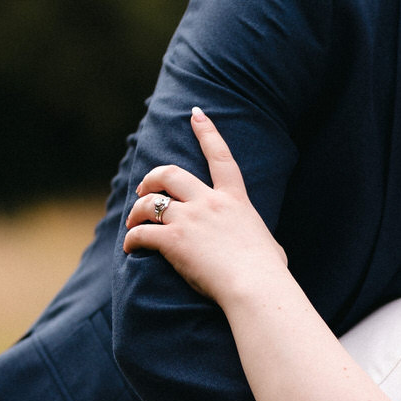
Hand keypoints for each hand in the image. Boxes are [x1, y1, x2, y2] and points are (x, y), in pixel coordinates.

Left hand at [123, 109, 285, 304]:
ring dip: (137, 211)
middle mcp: (209, 202)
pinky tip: (130, 247)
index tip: (196, 114)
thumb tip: (267, 250)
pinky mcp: (173, 240)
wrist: (256, 287)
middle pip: (171, 173)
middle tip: (144, 190)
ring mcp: (190, 219)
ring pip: (151, 203)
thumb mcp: (271, 245)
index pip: (220, 157)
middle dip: (152, 178)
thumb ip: (257, 239)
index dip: (208, 132)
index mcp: (235, 200)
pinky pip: (142, 233)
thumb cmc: (269, 273)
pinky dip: (132, 239)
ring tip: (132, 222)